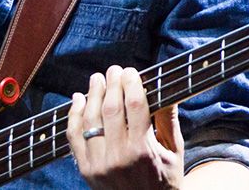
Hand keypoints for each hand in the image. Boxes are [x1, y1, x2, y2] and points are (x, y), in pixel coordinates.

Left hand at [66, 65, 184, 188]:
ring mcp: (98, 164)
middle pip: (111, 108)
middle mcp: (118, 156)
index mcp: (143, 150)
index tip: (130, 72)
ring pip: (90, 119)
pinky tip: (79, 99)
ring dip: (92, 95)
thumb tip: (168, 90)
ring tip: (96, 80)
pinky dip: (74, 115)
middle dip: (112, 84)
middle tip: (113, 70)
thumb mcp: (174, 153)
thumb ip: (169, 120)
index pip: (135, 105)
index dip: (131, 83)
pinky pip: (74, 136)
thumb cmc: (164, 183)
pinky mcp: (85, 169)